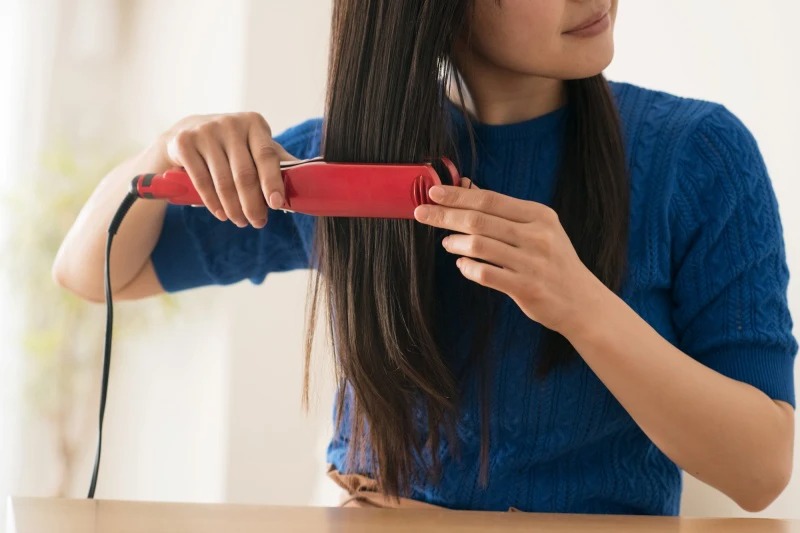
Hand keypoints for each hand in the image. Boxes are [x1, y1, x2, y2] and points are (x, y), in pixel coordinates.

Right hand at [162, 112, 297, 227]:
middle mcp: (230, 123)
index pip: (267, 156)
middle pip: (244, 174)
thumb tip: (313, 181)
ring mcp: (205, 131)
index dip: (273, 182)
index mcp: (254, 123)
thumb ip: (280, 163)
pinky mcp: (184, 143)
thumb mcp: (256, 147)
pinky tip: (222, 215)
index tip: (277, 205)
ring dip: (234, 208)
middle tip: (258, 223)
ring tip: (241, 221)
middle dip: (253, 204)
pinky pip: (202, 181)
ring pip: (223, 181)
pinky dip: (213, 203)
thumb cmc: (233, 145)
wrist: (187, 133)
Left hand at [413, 182, 603, 334]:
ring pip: (480, 245)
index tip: (433, 192)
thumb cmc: (553, 262)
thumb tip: (467, 188)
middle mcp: (537, 236)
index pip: (490, 200)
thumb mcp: (540, 230)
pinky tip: (462, 265)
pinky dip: (467, 268)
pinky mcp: (526, 288)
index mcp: (540, 216)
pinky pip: (485, 274)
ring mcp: (532, 263)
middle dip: (446, 215)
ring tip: (446, 242)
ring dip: (455, 242)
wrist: (582, 302)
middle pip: (480, 220)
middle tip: (422, 213)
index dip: (458, 195)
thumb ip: (505, 212)